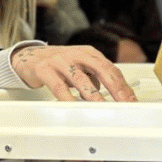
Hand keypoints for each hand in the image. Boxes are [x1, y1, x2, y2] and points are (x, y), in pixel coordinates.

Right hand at [10, 44, 137, 101]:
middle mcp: (77, 54)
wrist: (29, 56)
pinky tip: (74, 107)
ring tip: (103, 108)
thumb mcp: (80, 66)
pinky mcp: (45, 69)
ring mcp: (61, 61)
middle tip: (124, 103)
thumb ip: (95, 78)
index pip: (111, 69)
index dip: (123, 85)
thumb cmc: (59, 63)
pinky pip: (59, 87)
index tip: (131, 100)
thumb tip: (110, 94)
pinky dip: (68, 98)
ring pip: (81, 79)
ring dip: (93, 96)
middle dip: (115, 88)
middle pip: (102, 70)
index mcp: (90, 53)